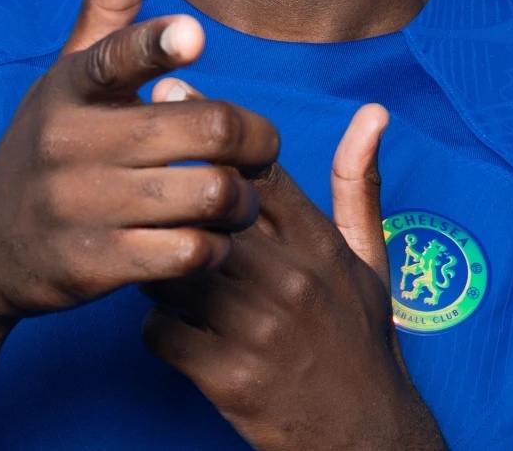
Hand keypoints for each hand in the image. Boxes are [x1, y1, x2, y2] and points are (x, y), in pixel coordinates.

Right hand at [0, 0, 281, 326]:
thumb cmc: (49, 144)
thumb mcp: (68, 74)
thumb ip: (109, 6)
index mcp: (70, 87)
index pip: (115, 57)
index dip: (157, 45)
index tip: (194, 37)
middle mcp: (71, 143)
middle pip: (205, 132)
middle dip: (254, 140)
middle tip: (261, 149)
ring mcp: (82, 206)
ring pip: (208, 194)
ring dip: (242, 199)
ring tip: (240, 196)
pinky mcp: (96, 264)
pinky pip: (190, 252)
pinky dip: (215, 245)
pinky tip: (209, 237)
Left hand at [140, 81, 444, 450]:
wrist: (368, 440)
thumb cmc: (361, 342)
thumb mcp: (371, 260)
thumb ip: (360, 184)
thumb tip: (373, 111)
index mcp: (320, 245)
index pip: (255, 168)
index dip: (208, 129)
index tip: (168, 96)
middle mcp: (291, 279)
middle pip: (201, 211)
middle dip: (168, 201)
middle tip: (139, 191)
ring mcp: (259, 329)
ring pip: (172, 266)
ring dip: (158, 265)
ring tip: (161, 267)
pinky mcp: (229, 378)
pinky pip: (159, 330)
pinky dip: (157, 327)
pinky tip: (175, 330)